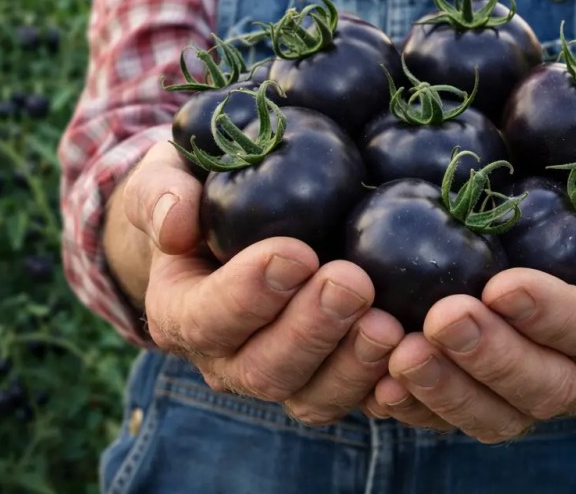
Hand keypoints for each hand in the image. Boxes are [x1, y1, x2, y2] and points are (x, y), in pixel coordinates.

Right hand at [122, 141, 404, 424]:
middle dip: (311, 328)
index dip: (249, 293)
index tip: (295, 253)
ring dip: (352, 363)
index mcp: (181, 310)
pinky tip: (413, 355)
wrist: (227, 228)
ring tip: (390, 325)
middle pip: (264, 367)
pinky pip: (352, 398)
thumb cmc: (200, 192)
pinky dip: (383, 386)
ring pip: (311, 394)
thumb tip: (177, 224)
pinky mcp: (324, 374)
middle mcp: (225, 357)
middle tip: (353, 282)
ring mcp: (278, 372)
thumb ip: (163, 193)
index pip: (207, 317)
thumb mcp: (167, 177)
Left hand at [363, 168, 575, 442]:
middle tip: (441, 320)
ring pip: (498, 414)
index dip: (550, 314)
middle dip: (490, 356)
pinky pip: (457, 417)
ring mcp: (534, 390)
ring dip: (447, 390)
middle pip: (543, 385)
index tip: (502, 286)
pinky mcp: (491, 394)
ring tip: (401, 356)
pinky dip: (420, 408)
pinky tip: (380, 386)